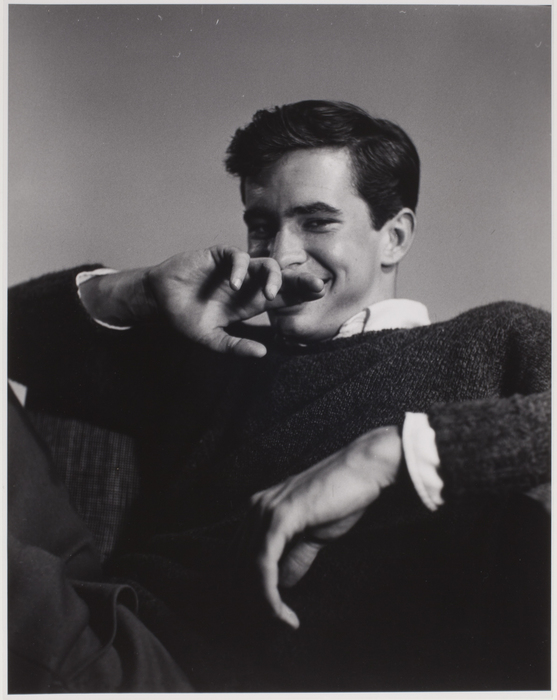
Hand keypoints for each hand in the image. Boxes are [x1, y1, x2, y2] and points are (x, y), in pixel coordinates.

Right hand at [145, 247, 323, 355]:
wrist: (159, 298)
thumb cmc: (187, 317)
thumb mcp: (211, 339)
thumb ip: (235, 346)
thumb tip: (263, 353)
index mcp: (251, 302)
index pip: (283, 296)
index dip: (301, 294)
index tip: (319, 296)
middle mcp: (249, 283)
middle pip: (282, 278)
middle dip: (300, 281)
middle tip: (317, 286)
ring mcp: (235, 269)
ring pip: (265, 264)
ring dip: (272, 276)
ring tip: (269, 294)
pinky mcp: (219, 256)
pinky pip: (237, 257)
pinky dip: (238, 269)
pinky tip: (233, 285)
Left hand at [243, 425, 402, 627]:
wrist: (364, 470)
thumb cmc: (344, 497)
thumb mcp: (315, 534)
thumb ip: (296, 556)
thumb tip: (283, 583)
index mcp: (261, 509)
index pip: (241, 557)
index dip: (251, 589)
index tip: (272, 614)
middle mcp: (255, 508)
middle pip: (238, 565)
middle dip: (254, 600)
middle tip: (277, 623)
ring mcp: (265, 510)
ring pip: (248, 568)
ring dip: (262, 603)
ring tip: (283, 622)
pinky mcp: (280, 517)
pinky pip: (263, 563)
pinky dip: (269, 594)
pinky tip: (282, 612)